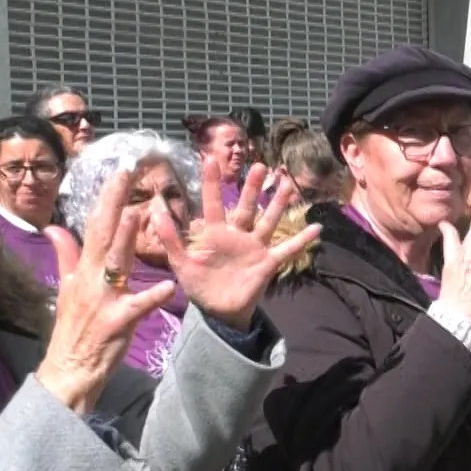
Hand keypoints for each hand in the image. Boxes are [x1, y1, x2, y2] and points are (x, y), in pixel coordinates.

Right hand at [38, 172, 180, 412]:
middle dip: (114, 203)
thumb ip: (65, 256)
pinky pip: (137, 306)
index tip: (119, 171)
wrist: (70, 369)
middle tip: (127, 175)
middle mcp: (91, 278)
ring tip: (138, 213)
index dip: (106, 198)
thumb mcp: (66, 289)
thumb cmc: (74, 328)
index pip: (95, 226)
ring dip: (125, 238)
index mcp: (83, 269)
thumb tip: (53, 228)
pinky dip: (152, 296)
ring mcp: (103, 299)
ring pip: (116, 263)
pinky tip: (168, 286)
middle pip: (103, 235)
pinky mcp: (117, 321)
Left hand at [154, 160, 321, 330]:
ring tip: (287, 184)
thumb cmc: (199, 285)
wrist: (218, 311)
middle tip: (259, 165)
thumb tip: (155, 211)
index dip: (212, 183)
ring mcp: (254, 248)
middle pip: (246, 207)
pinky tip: (316, 230)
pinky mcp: (267, 264)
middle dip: (252, 187)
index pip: (213, 204)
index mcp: (214, 234)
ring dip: (277, 204)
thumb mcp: (181, 263)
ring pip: (268, 221)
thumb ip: (170, 238)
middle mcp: (237, 236)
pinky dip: (301, 241)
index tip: (210, 159)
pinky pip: (287, 250)